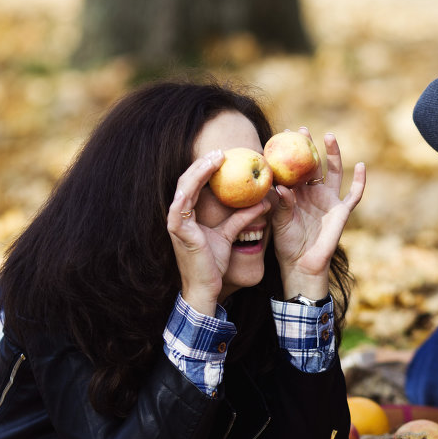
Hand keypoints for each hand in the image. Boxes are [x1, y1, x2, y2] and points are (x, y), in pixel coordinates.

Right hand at [167, 151, 269, 314]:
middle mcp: (178, 215)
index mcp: (188, 215)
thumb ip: (242, 218)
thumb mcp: (229, 235)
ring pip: (184, 186)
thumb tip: (262, 202)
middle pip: (188, 180)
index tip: (224, 157)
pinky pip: (184, 201)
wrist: (206, 287)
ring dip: (199, 169)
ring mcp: (175, 221)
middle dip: (203, 164)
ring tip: (216, 157)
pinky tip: (206, 173)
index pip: (195, 185)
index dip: (206, 169)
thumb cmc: (213, 264)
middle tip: (222, 152)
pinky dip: (194, 185)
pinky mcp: (178, 228)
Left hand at [270, 129, 366, 299]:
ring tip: (329, 136)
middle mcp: (313, 192)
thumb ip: (282, 204)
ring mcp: (329, 200)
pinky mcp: (342, 211)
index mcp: (296, 192)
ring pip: (334, 172)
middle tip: (302, 130)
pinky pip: (353, 194)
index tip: (283, 134)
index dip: (289, 152)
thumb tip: (281, 186)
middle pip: (313, 164)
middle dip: (309, 147)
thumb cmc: (286, 243)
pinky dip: (359, 181)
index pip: (293, 167)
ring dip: (333, 154)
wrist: (302, 264)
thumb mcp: (280, 222)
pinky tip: (361, 166)